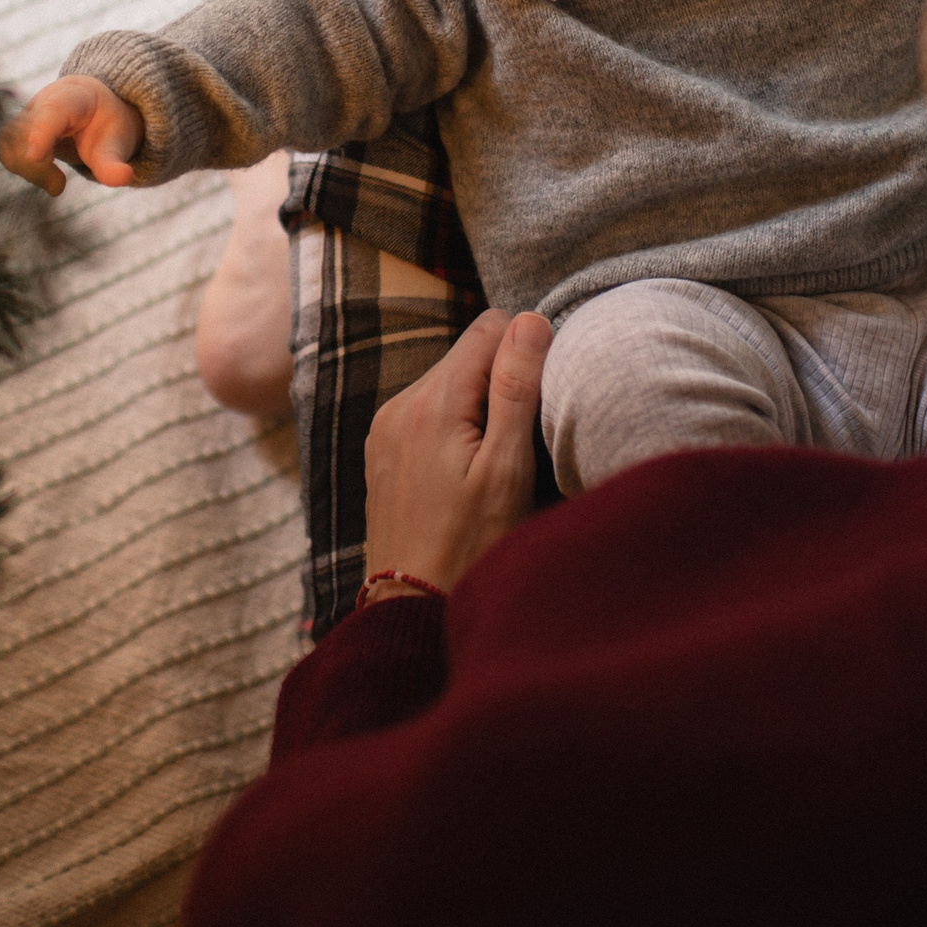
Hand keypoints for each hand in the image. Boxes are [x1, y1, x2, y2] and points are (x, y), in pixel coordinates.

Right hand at [0, 76, 144, 195]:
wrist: (93, 110)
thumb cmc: (106, 125)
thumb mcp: (117, 143)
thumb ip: (114, 162)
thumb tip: (125, 178)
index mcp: (72, 98)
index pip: (52, 112)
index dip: (41, 132)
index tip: (34, 156)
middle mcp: (43, 102)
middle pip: (26, 130)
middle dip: (38, 164)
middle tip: (60, 186)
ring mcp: (27, 115)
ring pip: (10, 142)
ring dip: (29, 171)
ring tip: (58, 185)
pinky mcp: (17, 131)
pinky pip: (8, 151)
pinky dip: (24, 171)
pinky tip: (49, 180)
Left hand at [361, 310, 549, 599]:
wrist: (411, 607)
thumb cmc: (469, 546)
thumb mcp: (506, 469)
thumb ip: (517, 389)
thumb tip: (531, 320)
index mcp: (432, 401)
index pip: (489, 328)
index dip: (527, 350)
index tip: (543, 396)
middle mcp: (400, 404)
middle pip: (467, 355)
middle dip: (502, 380)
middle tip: (523, 439)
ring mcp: (386, 428)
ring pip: (449, 383)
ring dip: (479, 405)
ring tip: (497, 461)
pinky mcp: (383, 450)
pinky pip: (428, 413)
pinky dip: (455, 427)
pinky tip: (468, 472)